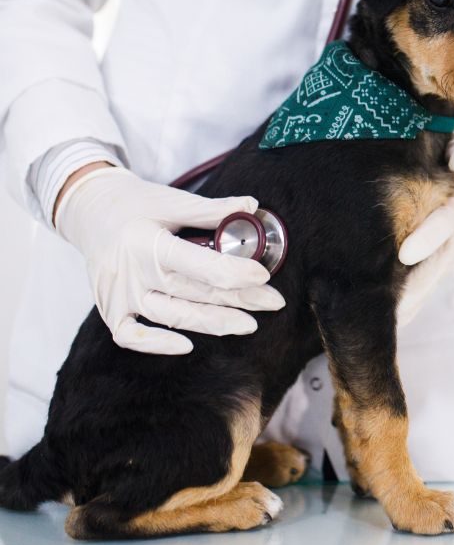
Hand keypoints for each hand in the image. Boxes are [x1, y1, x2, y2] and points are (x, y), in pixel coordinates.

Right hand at [55, 166, 284, 354]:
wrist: (89, 210)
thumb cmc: (135, 204)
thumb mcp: (173, 200)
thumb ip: (212, 209)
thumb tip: (252, 205)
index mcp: (148, 243)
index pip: (200, 265)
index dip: (235, 273)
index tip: (263, 275)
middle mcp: (132, 274)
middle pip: (195, 294)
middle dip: (240, 300)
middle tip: (273, 302)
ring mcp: (119, 296)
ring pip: (173, 318)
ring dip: (214, 324)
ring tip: (249, 324)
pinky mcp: (110, 310)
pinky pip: (131, 337)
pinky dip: (157, 345)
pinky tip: (188, 344)